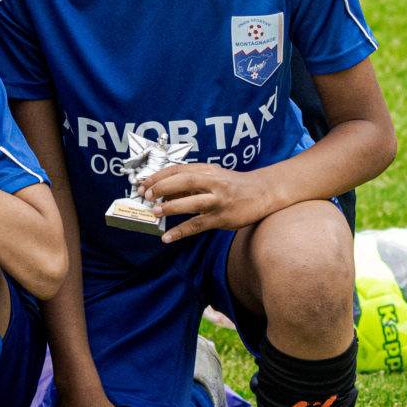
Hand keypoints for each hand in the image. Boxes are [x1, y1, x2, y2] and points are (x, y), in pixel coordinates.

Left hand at [144, 161, 278, 243]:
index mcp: (207, 170)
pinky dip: (181, 231)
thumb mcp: (213, 177)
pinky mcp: (223, 218)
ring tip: (154, 211)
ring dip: (171, 207)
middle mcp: (213, 182)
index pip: (178, 169)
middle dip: (162, 187)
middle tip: (146, 195)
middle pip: (184, 180)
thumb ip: (191, 183)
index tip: (143, 183)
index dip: (159, 176)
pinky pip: (198, 225)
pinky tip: (167, 237)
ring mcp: (219, 201)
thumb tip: (164, 192)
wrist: (263, 192)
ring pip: (192, 202)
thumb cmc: (233, 185)